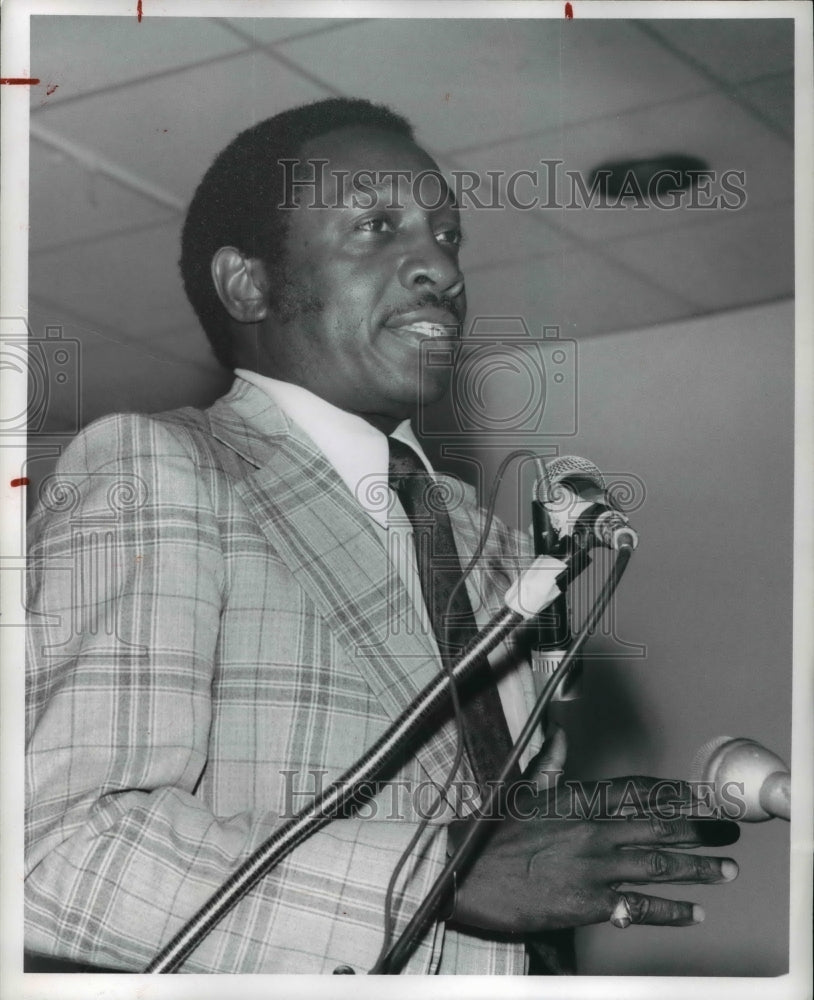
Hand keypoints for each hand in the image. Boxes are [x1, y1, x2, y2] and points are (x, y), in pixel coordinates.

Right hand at [446, 745, 739, 933]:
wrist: (463, 872)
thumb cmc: (490, 832)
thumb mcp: (520, 790)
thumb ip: (548, 764)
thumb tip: (558, 732)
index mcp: (577, 800)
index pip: (636, 792)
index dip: (671, 793)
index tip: (697, 795)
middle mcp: (593, 831)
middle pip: (658, 828)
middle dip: (699, 830)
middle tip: (729, 831)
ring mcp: (593, 868)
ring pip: (657, 865)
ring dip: (697, 868)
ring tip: (726, 869)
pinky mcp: (587, 903)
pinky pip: (639, 906)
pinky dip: (670, 910)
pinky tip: (695, 913)